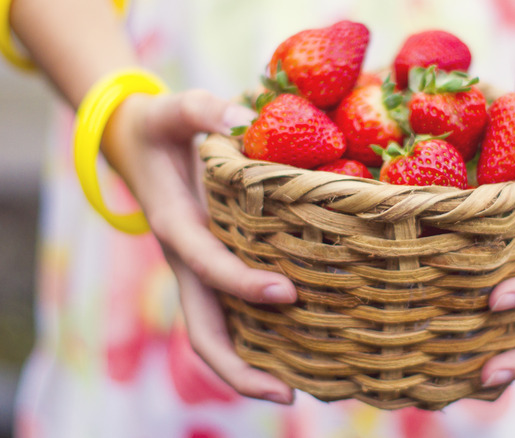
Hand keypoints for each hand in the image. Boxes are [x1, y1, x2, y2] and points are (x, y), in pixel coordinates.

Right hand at [103, 90, 297, 403]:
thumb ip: (203, 109)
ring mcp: (198, 273)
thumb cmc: (163, 128)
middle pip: (203, 330)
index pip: (207, 265)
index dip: (241, 284)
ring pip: (216, 334)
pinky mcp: (212, 272)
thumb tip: (245, 117)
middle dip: (238, 369)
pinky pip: (230, 317)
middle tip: (288, 395)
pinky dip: (257, 342)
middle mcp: (187, 261)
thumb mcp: (175, 108)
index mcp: (176, 226)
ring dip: (249, 368)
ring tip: (300, 390)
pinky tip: (299, 352)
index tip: (287, 293)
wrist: (138, 146)